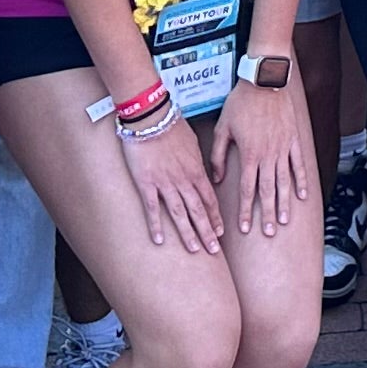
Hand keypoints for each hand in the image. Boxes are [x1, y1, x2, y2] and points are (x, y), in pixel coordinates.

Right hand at [121, 110, 227, 256]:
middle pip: (199, 211)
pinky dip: (157, 225)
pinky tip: (160, 240)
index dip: (215, 217)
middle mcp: (184, 180)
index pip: (210, 198)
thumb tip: (203, 171)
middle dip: (207, 232)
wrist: (151, 116)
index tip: (220, 232)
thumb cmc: (172, 124)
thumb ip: (198, 160)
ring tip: (194, 250)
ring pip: (180, 214)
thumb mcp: (192, 141)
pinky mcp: (146, 183)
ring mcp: (165, 183)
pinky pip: (153, 208)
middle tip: (214, 251)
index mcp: (196, 169)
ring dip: (188, 233)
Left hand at [221, 79, 312, 235]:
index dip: (245, 210)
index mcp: (249, 155)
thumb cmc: (240, 103)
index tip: (245, 228)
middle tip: (268, 232)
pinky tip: (303, 196)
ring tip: (283, 221)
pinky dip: (301, 181)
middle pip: (267, 191)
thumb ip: (219, 155)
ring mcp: (283, 149)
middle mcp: (267, 156)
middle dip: (266, 214)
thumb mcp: (223, 128)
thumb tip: (218, 178)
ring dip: (283, 203)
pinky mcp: (293, 140)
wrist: (265, 81)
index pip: (246, 190)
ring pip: (284, 182)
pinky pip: (298, 165)